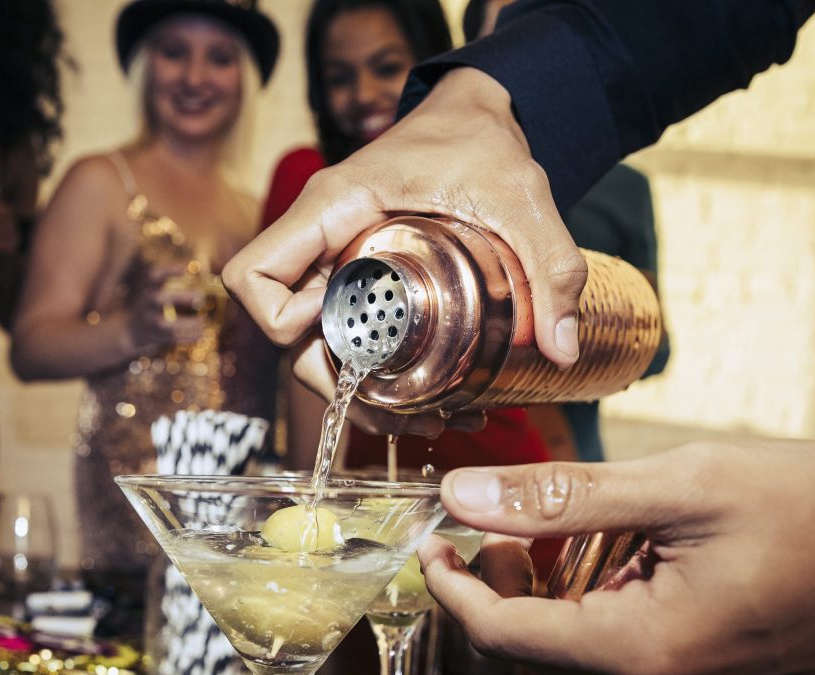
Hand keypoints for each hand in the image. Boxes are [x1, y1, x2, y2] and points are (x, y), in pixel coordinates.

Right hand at [122, 260, 207, 350]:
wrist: (132, 328)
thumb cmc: (155, 305)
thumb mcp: (158, 290)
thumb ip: (178, 282)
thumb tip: (205, 272)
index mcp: (150, 287)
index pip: (155, 276)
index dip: (170, 270)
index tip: (187, 267)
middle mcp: (147, 302)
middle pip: (159, 298)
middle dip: (180, 297)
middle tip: (200, 296)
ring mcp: (149, 320)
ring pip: (165, 324)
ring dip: (187, 323)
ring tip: (203, 322)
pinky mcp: (153, 336)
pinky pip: (171, 338)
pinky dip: (187, 337)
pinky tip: (200, 334)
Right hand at [223, 67, 583, 431]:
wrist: (477, 114)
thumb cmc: (482, 139)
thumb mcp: (521, 197)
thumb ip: (550, 267)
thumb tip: (561, 350)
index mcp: (330, 208)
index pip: (254, 277)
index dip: (284, 323)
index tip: (347, 335)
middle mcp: (320, 238)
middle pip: (284, 332)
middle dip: (334, 384)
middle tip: (402, 409)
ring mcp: (335, 260)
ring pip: (315, 344)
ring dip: (357, 392)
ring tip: (425, 420)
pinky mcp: (357, 275)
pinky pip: (347, 333)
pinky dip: (377, 374)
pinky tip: (432, 397)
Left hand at [418, 440, 814, 674]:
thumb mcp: (681, 486)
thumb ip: (562, 499)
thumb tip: (464, 497)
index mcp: (642, 655)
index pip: (501, 634)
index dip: (452, 583)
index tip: (430, 533)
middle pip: (529, 642)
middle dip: (502, 573)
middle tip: (506, 502)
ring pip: (568, 645)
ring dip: (550, 582)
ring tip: (573, 515)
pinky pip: (611, 651)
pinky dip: (592, 598)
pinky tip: (617, 546)